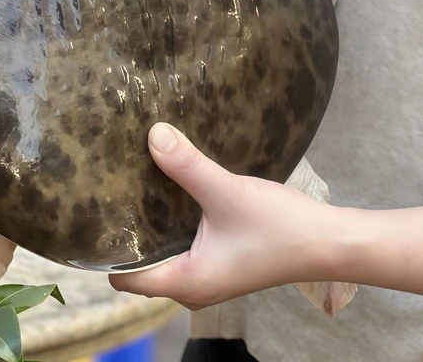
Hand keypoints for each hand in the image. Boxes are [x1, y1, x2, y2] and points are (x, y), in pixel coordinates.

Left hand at [108, 124, 354, 314]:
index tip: (95, 209)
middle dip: (128, 229)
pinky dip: (176, 222)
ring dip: (154, 223)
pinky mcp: (224, 261)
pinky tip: (177, 189)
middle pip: (140, 263)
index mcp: (184, 282)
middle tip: (112, 187)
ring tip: (139, 182)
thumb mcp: (227, 192)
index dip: (104, 247)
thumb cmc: (277, 227)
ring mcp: (209, 276)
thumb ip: (188, 165)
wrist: (327, 242)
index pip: (122, 275)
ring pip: (165, 252)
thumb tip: (152, 135)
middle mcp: (191, 287)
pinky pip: (185, 245)